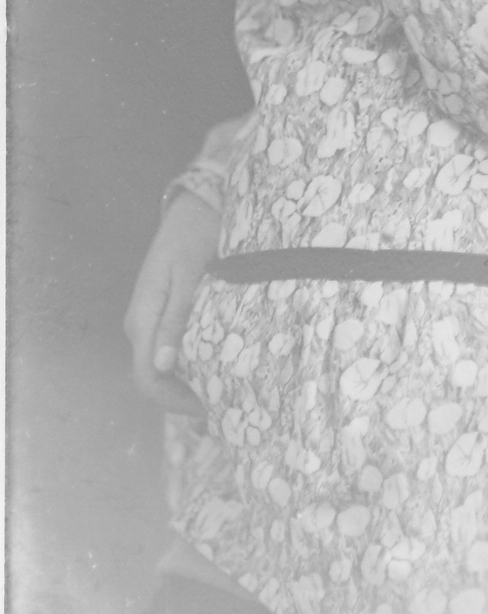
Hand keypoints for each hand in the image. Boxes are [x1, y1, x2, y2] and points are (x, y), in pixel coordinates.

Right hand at [123, 190, 220, 414]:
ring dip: (185, 383)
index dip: (175, 401)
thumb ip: (178, 318)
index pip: (147, 378)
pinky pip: (167, 349)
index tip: (210, 408)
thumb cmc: (197, 234)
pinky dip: (186, 365)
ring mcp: (147, 318)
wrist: (194, 205)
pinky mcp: (159, 312)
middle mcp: (139, 324)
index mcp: (143, 318)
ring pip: (159, 366)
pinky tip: (212, 366)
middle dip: (182, 398)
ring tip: (222, 391)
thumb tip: (163, 364)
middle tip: (223, 407)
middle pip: (152, 378)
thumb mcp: (192, 274)